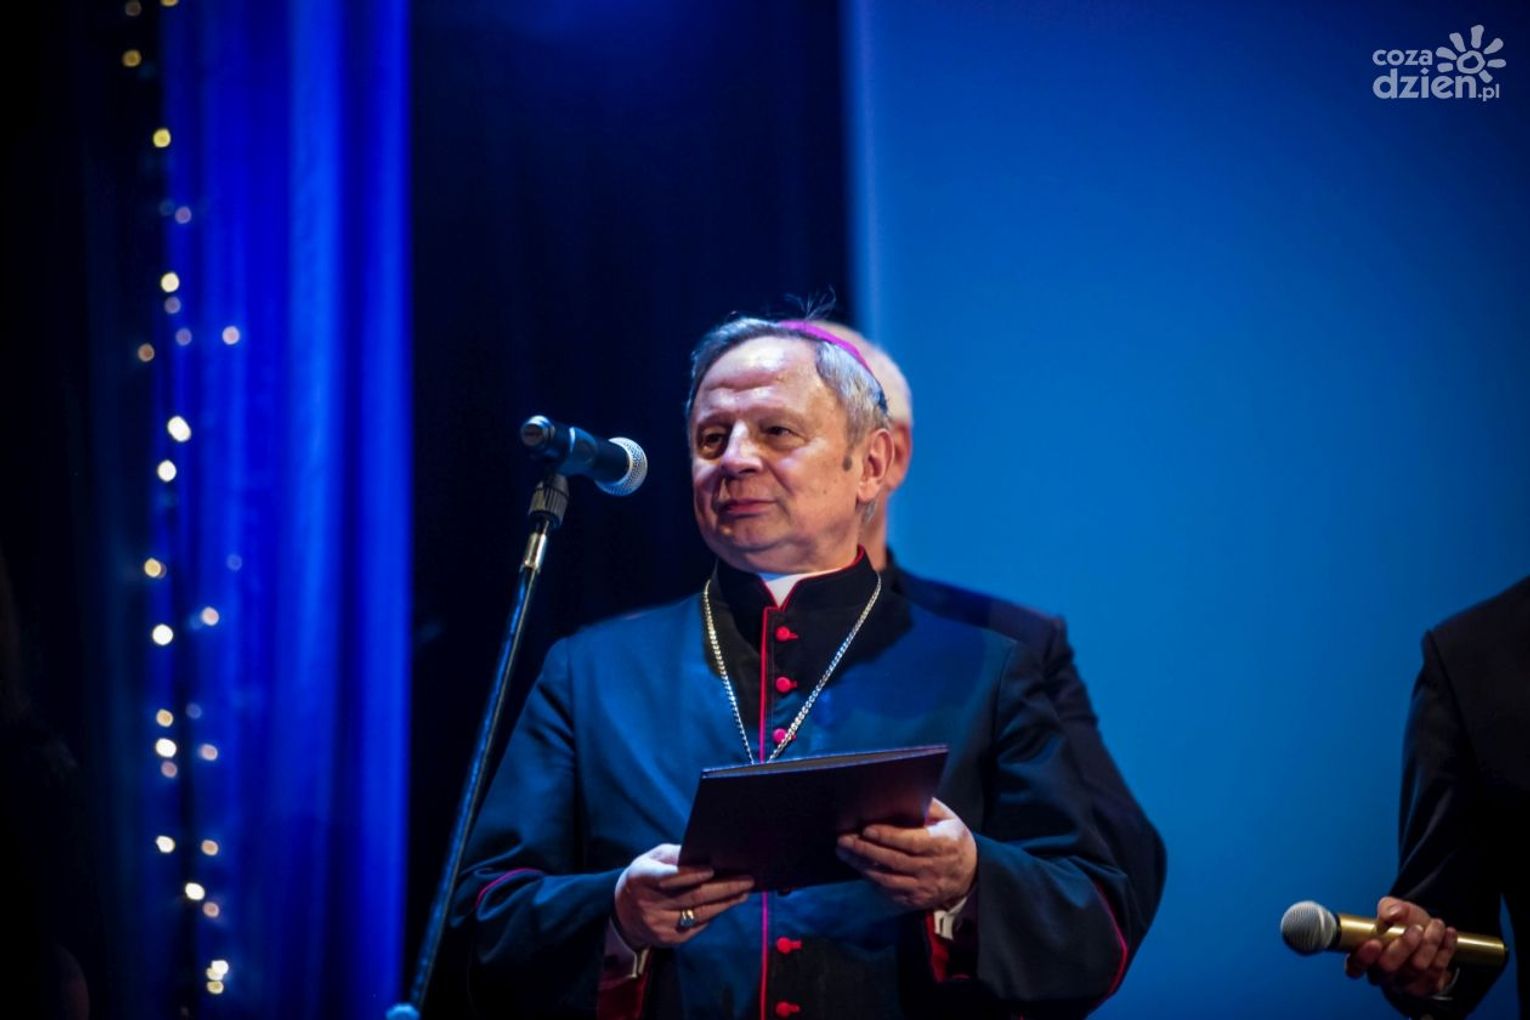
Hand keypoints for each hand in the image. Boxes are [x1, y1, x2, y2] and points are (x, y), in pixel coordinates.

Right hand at [613, 844, 753, 948]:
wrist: (624, 912)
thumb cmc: (646, 877)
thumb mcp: (652, 859)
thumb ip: (676, 856)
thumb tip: (707, 854)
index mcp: (640, 877)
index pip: (667, 877)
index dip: (689, 874)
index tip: (712, 870)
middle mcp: (647, 903)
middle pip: (692, 896)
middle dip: (723, 888)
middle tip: (746, 880)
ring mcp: (658, 924)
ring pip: (699, 914)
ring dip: (725, 903)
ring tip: (744, 892)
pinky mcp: (667, 939)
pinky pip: (697, 926)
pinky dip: (714, 915)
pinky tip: (727, 904)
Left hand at [836, 798, 976, 910]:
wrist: (970, 874)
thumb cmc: (952, 839)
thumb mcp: (948, 818)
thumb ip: (928, 807)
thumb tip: (904, 793)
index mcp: (942, 844)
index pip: (911, 841)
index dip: (887, 836)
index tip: (866, 829)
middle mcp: (932, 868)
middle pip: (893, 861)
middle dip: (865, 850)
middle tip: (843, 840)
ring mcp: (924, 887)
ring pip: (888, 879)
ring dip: (862, 866)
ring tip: (844, 853)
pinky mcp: (916, 901)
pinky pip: (890, 893)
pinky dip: (872, 881)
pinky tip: (860, 868)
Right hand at [1344, 897, 1458, 997]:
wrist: (1428, 935)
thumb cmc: (1403, 923)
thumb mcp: (1393, 908)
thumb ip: (1389, 907)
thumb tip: (1392, 914)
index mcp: (1366, 957)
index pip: (1355, 967)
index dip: (1363, 958)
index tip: (1374, 943)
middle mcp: (1382, 975)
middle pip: (1387, 967)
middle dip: (1404, 946)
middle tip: (1416, 928)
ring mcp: (1405, 983)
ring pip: (1416, 967)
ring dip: (1429, 943)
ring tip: (1436, 924)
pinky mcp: (1427, 987)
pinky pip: (1437, 971)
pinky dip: (1445, 950)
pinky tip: (1448, 935)